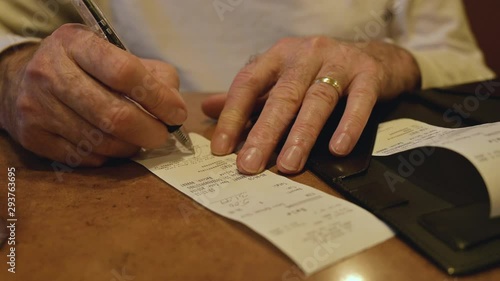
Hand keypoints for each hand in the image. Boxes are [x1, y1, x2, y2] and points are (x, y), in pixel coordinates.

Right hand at [0, 24, 185, 165]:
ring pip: (99, 141)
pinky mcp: (31, 135)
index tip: (177, 114)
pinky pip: (83, 157)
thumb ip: (154, 76)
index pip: (124, 72)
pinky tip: (111, 145)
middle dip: (148, 131)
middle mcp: (50, 71)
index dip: (157, 98)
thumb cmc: (85, 68)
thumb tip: (175, 109)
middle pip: (113, 114)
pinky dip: (106, 156)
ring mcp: (37, 105)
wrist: (25, 79)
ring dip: (129, 146)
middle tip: (161, 136)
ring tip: (138, 139)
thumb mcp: (117, 56)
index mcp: (76, 43)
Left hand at [202, 37, 420, 173]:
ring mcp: (338, 62)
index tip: (221, 148)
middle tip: (249, 165)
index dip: (233, 116)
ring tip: (288, 165)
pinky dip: (348, 125)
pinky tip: (337, 148)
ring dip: (301, 135)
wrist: (373, 57)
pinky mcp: (368, 74)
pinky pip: (358, 101)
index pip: (249, 84)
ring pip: (316, 100)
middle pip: (282, 96)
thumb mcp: (281, 78)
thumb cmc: (319, 72)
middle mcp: (306, 54)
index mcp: (279, 56)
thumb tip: (207, 108)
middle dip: (264, 133)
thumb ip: (249, 96)